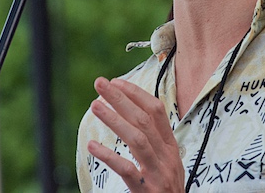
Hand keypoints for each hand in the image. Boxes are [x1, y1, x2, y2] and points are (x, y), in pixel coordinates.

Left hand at [87, 77, 185, 191]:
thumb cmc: (166, 191)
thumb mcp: (165, 163)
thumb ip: (153, 143)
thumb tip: (131, 116)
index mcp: (171, 147)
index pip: (156, 111)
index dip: (136, 94)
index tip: (117, 82)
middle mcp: (167, 157)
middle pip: (144, 120)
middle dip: (121, 99)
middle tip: (100, 83)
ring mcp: (159, 174)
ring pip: (137, 139)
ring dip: (114, 119)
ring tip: (95, 106)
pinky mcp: (148, 191)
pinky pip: (128, 170)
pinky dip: (110, 156)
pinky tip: (93, 146)